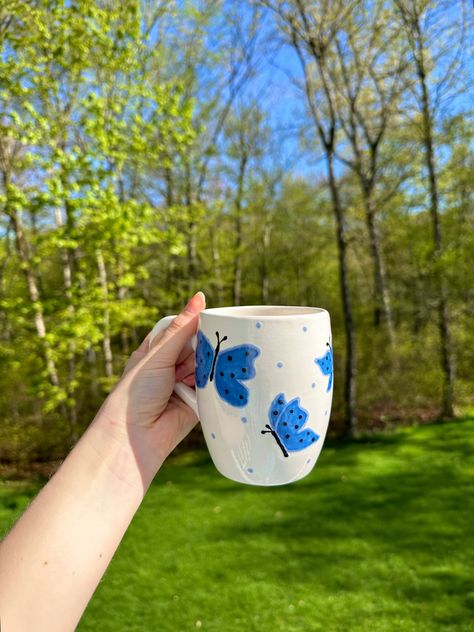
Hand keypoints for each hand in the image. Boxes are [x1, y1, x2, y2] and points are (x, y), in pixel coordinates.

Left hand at [94, 291, 205, 485]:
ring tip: (210, 371)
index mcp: (157, 351)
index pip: (184, 330)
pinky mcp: (198, 404)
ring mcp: (185, 386)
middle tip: (212, 350)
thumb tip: (200, 297)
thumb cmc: (136, 393)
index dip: (198, 327)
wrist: (135, 438)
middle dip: (207, 349)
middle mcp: (171, 367)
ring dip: (211, 368)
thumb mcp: (158, 354)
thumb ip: (182, 328)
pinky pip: (214, 389)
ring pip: (209, 367)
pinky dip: (216, 386)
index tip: (215, 322)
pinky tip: (220, 382)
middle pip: (200, 348)